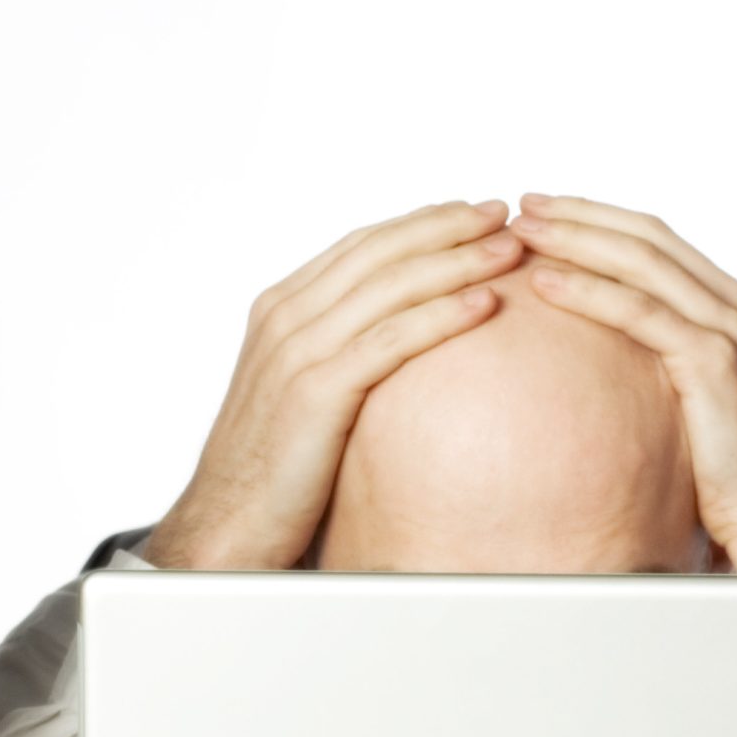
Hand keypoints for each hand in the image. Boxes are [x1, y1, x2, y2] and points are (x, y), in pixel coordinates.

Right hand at [141, 201, 525, 568]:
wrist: (228, 523)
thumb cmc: (272, 468)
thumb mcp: (303, 391)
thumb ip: (339, 352)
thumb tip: (396, 339)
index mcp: (281, 309)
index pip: (361, 247)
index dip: (421, 224)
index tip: (472, 213)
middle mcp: (286, 317)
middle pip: (380, 253)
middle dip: (447, 227)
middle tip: (504, 213)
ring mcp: (297, 351)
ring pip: (391, 287)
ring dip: (458, 261)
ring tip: (509, 249)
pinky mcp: (317, 392)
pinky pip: (392, 340)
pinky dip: (443, 315)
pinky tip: (487, 303)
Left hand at [506, 193, 736, 576]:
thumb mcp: (709, 405)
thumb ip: (675, 367)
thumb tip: (619, 365)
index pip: (662, 244)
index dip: (602, 221)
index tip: (551, 211)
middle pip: (649, 239)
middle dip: (582, 215)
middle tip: (524, 204)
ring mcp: (731, 331)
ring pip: (641, 264)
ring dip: (576, 240)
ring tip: (522, 232)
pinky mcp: (714, 363)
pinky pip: (639, 313)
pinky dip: (588, 292)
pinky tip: (545, 284)